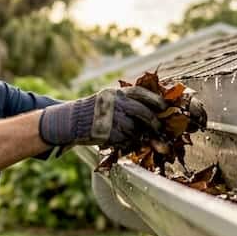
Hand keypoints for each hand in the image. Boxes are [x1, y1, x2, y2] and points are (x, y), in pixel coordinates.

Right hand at [39, 86, 164, 148]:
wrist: (71, 121)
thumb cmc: (94, 110)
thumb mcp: (110, 99)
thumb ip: (128, 102)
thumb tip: (154, 110)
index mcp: (117, 93)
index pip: (142, 93)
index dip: (156, 100)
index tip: (165, 107)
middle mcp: (115, 104)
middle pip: (143, 113)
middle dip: (154, 122)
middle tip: (159, 129)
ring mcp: (111, 119)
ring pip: (135, 129)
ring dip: (141, 135)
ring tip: (140, 136)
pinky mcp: (107, 133)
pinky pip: (125, 140)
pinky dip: (129, 142)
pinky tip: (126, 140)